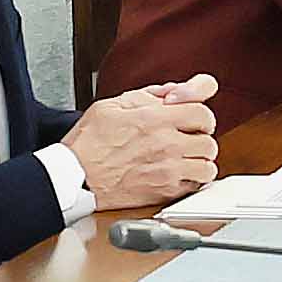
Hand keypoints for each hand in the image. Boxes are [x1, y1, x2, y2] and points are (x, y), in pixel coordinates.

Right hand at [64, 76, 219, 209]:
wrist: (73, 178)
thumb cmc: (87, 143)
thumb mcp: (112, 105)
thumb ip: (150, 95)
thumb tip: (178, 90)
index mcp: (155, 120)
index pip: (202, 111)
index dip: (199, 112)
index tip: (193, 117)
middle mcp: (166, 145)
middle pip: (208, 139)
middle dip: (198, 136)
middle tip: (185, 137)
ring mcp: (168, 170)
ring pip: (208, 164)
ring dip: (199, 159)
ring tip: (185, 156)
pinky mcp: (165, 191)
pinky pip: (197, 184)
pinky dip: (193, 179)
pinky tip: (179, 172)